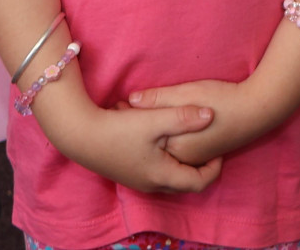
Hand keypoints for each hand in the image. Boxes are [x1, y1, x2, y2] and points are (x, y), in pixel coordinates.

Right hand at [34, 93, 223, 194]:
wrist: (79, 136)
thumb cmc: (117, 130)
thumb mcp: (154, 120)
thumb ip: (184, 117)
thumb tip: (211, 115)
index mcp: (162, 175)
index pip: (199, 182)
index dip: (214, 168)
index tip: (220, 151)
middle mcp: (152, 184)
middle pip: (185, 182)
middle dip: (200, 167)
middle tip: (210, 148)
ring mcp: (138, 181)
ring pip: (170, 178)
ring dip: (182, 163)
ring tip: (190, 142)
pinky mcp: (128, 173)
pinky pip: (157, 173)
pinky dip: (167, 161)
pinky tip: (164, 141)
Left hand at [129, 77, 288, 167]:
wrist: (259, 110)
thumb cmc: (223, 100)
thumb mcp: (187, 94)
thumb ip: (158, 99)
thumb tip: (131, 100)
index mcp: (175, 147)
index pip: (141, 136)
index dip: (126, 120)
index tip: (117, 106)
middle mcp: (182, 159)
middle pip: (148, 148)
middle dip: (135, 130)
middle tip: (122, 109)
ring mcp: (194, 158)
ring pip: (161, 151)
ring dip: (150, 136)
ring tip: (139, 114)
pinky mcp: (203, 154)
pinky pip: (175, 152)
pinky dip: (165, 139)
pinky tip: (164, 121)